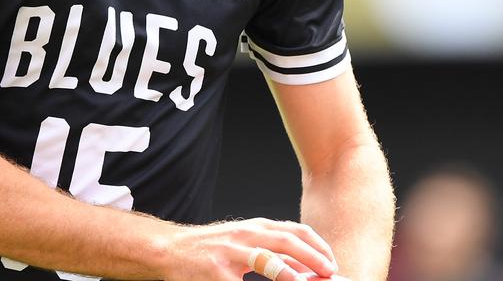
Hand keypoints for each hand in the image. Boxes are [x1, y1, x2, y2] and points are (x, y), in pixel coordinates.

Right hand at [157, 218, 338, 280]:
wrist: (171, 250)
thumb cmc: (213, 248)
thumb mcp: (244, 242)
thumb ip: (272, 251)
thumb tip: (305, 270)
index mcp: (256, 227)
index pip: (295, 231)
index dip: (317, 246)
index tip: (331, 262)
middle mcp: (246, 236)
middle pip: (286, 241)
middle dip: (312, 257)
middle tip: (329, 272)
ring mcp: (231, 254)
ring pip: (267, 261)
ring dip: (290, 274)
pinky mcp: (217, 274)